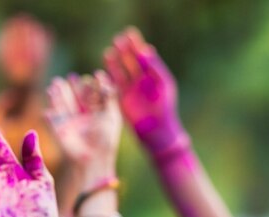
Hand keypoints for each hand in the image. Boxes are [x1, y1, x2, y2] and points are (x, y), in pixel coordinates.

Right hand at [45, 71, 121, 171]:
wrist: (94, 160)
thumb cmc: (106, 140)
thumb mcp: (112, 117)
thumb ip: (110, 98)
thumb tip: (106, 79)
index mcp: (96, 115)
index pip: (92, 97)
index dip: (92, 87)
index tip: (94, 75)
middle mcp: (83, 118)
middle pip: (76, 99)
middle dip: (72, 88)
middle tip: (71, 77)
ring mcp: (70, 124)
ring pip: (63, 106)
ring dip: (58, 95)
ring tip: (56, 83)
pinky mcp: (60, 131)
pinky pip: (52, 120)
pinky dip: (49, 114)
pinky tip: (47, 109)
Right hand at [103, 27, 187, 156]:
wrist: (158, 130)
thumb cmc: (165, 108)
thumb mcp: (163, 84)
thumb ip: (156, 66)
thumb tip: (146, 49)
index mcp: (152, 75)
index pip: (142, 55)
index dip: (135, 44)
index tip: (129, 33)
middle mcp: (140, 80)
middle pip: (129, 60)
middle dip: (123, 50)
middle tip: (117, 39)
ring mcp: (130, 90)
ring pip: (119, 71)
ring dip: (113, 61)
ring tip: (109, 52)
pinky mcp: (121, 100)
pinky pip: (113, 85)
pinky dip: (108, 77)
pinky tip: (103, 70)